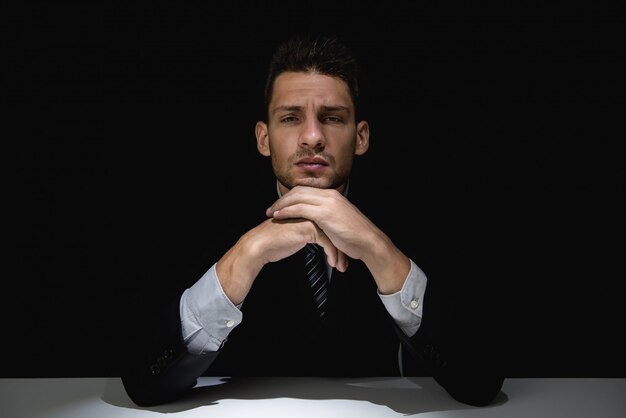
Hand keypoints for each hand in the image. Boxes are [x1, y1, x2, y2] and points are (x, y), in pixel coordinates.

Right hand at [216, 215, 344, 304]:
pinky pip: (327, 242)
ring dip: (338, 253)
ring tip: (340, 266)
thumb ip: (308, 232)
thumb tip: (323, 240)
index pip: (330, 226)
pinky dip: (332, 254)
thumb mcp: (296, 234)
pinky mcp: (308, 228)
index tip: (342, 255)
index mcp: (308, 212)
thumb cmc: (276, 243)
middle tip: (344, 263)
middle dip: (341, 248)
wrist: (261, 246)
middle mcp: (310, 212)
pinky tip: (332, 263)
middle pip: (333, 230)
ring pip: (332, 236)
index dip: (337, 242)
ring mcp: (310, 218)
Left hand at [266, 186, 410, 293]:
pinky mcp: (326, 213)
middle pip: (299, 191)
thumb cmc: (355, 236)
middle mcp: (330, 195)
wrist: (369, 242)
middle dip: (282, 199)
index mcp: (332, 195)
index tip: (280, 205)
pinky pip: (301, 208)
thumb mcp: (340, 221)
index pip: (305, 190)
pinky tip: (279, 216)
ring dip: (281, 204)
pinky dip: (288, 211)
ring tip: (271, 213)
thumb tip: (315, 221)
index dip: (290, 197)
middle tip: (271, 208)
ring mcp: (328, 203)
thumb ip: (327, 216)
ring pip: (298, 197)